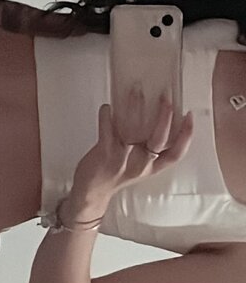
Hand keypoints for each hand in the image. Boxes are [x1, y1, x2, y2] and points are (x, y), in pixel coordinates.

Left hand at [69, 93, 193, 211]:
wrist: (92, 190)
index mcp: (153, 166)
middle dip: (164, 118)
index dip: (186, 135)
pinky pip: (107, 130)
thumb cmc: (116, 173)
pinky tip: (107, 107)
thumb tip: (153, 113)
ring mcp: (123, 158)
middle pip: (159, 140)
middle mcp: (141, 163)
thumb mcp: (140, 164)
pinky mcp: (105, 152)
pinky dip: (107, 116)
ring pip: (134, 131)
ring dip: (136, 109)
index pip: (176, 154)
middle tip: (166, 99)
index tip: (189, 116)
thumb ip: (149, 146)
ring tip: (137, 92)